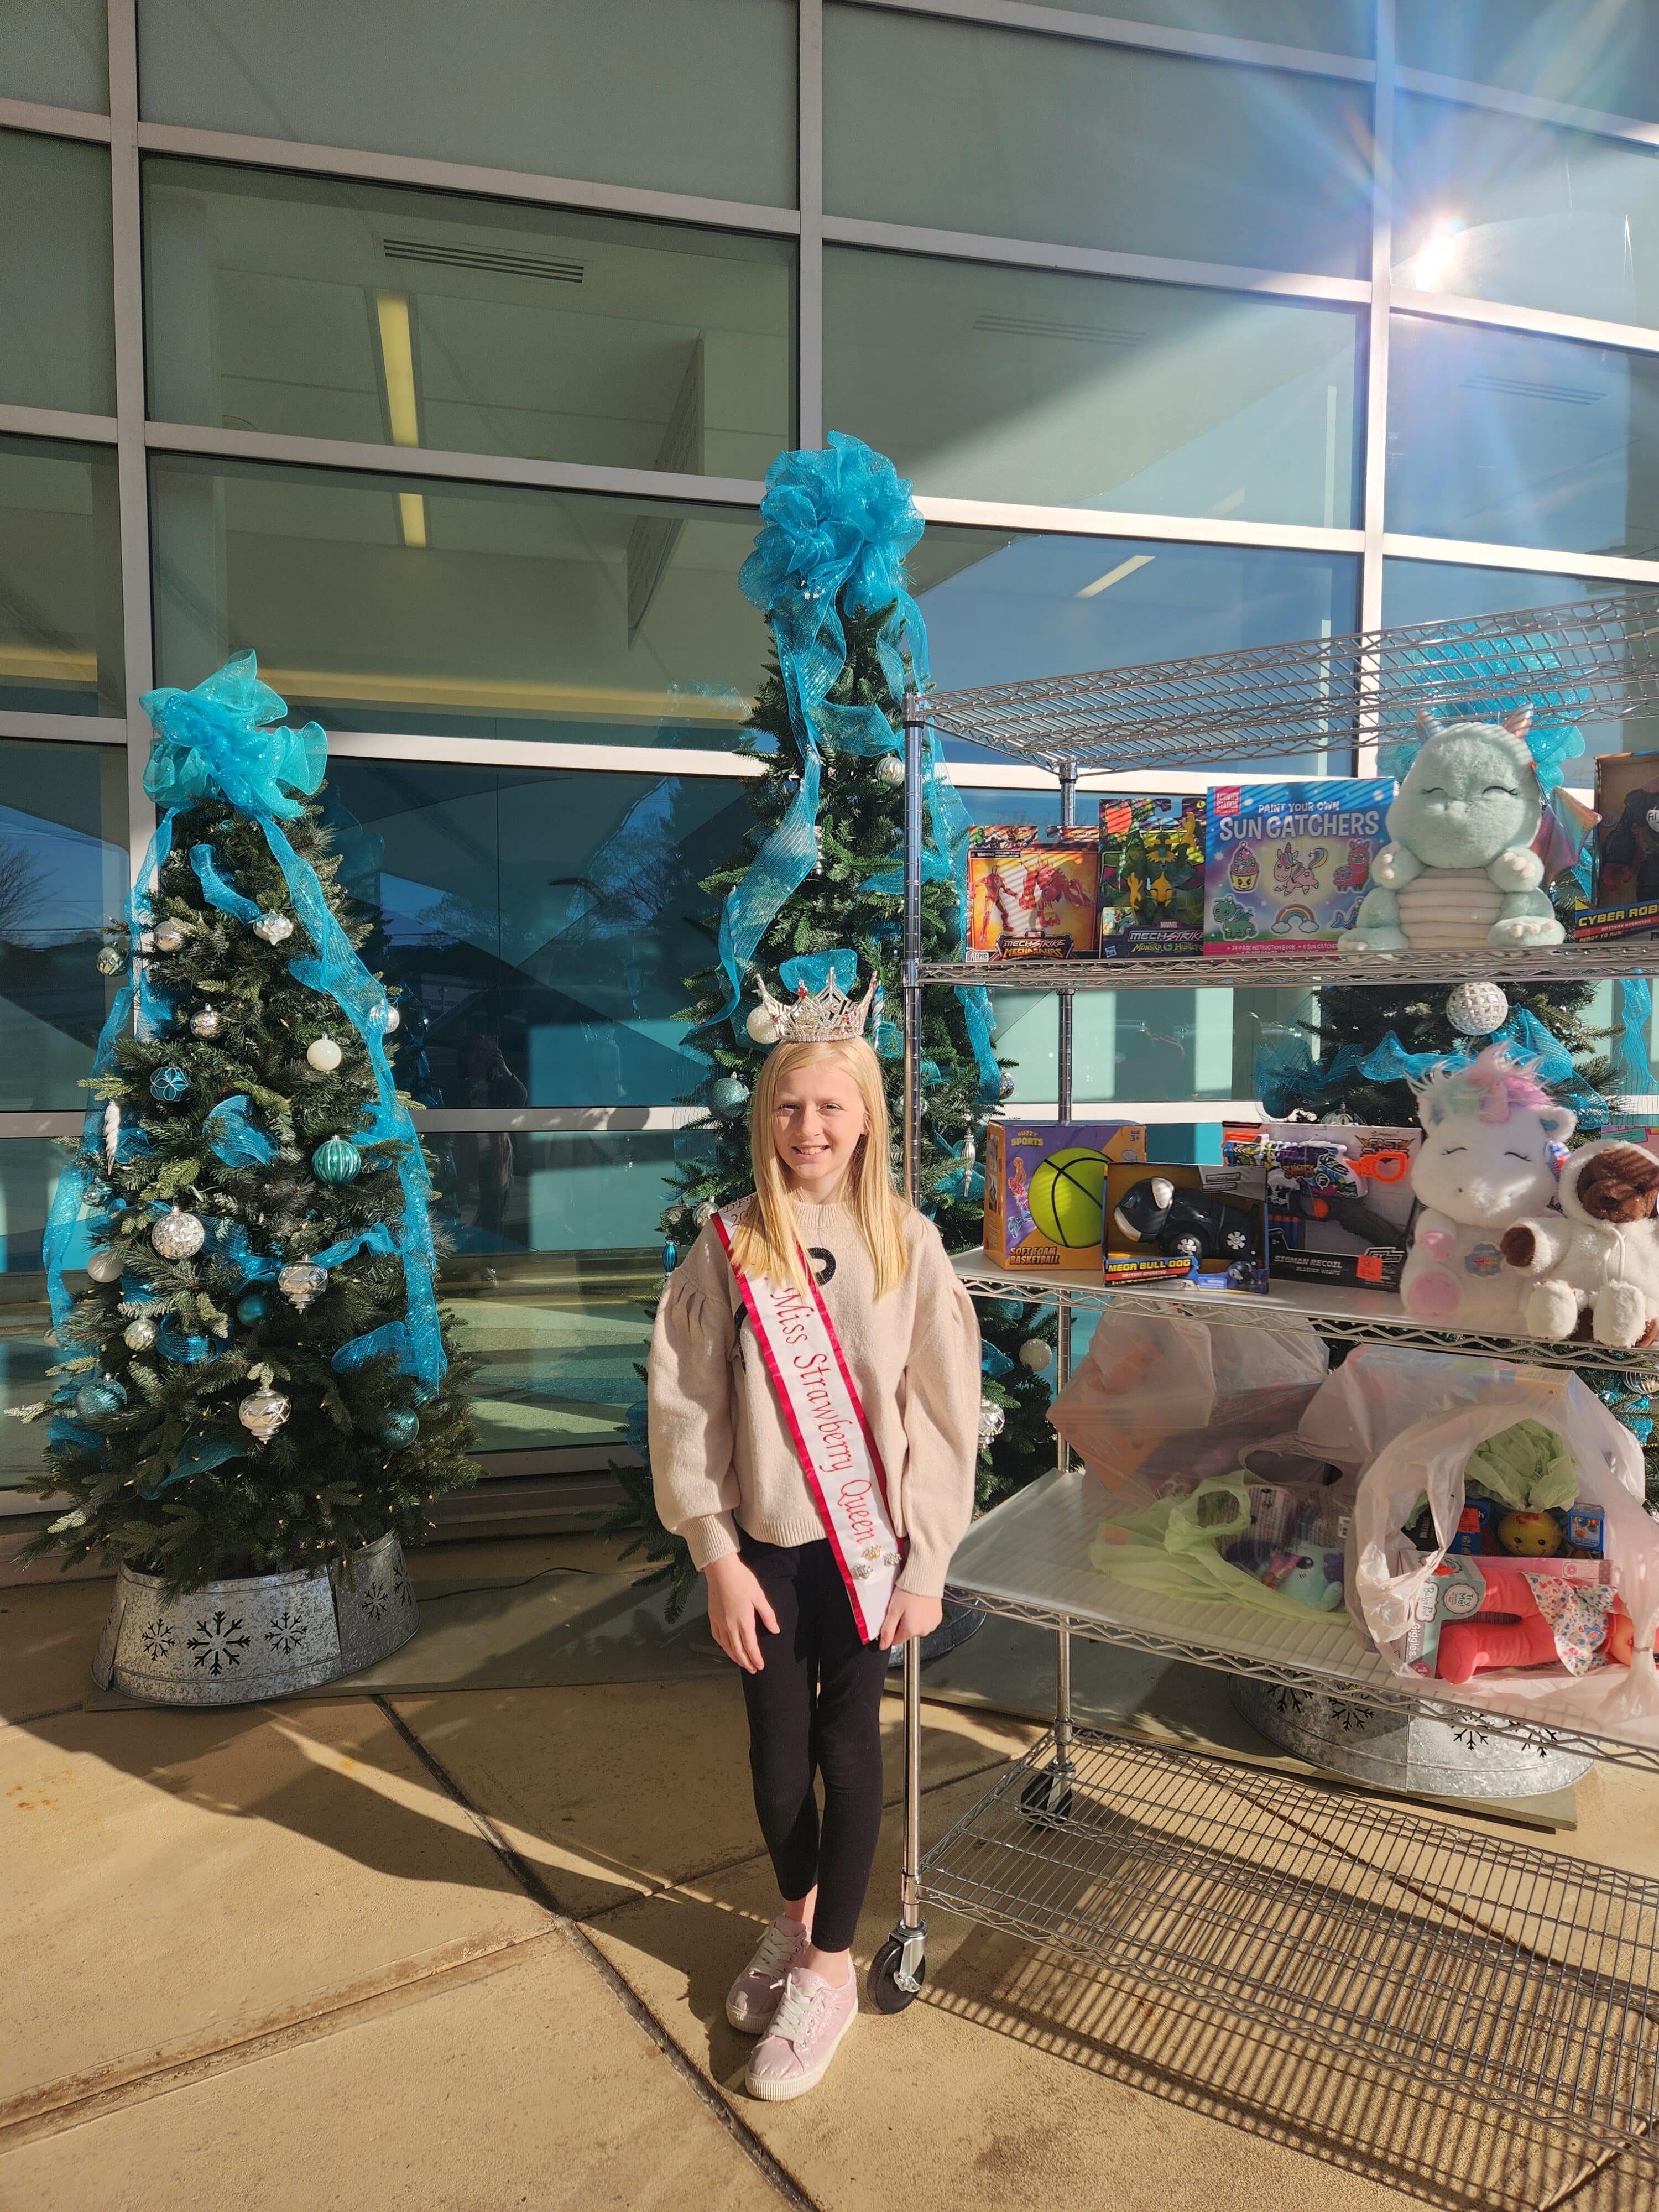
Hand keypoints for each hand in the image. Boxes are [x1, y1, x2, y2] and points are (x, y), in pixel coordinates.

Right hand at [704, 1553, 778, 1673]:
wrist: (721, 1570)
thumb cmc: (741, 1580)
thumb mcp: (759, 1596)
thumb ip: (768, 1615)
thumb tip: (775, 1630)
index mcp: (743, 1621)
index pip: (750, 1647)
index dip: (755, 1658)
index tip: (760, 1666)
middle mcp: (730, 1625)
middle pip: (738, 1650)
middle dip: (746, 1662)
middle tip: (752, 1670)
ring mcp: (719, 1622)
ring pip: (726, 1647)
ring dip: (734, 1657)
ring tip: (741, 1663)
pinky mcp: (712, 1617)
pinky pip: (717, 1637)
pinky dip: (723, 1646)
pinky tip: (726, 1648)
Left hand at [879, 1589, 942, 1651]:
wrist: (925, 1579)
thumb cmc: (909, 1591)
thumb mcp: (893, 1610)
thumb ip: (887, 1630)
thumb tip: (883, 1646)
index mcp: (911, 1630)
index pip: (896, 1640)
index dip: (893, 1629)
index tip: (895, 1616)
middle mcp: (923, 1631)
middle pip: (908, 1634)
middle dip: (903, 1623)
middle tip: (903, 1608)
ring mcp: (932, 1625)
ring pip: (918, 1628)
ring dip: (914, 1620)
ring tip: (913, 1605)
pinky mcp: (937, 1619)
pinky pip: (927, 1622)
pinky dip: (923, 1616)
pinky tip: (921, 1606)